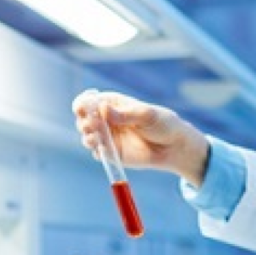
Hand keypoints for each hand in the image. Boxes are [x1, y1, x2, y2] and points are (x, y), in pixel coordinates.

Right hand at [72, 90, 209, 186]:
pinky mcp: (112, 153)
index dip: (82, 104)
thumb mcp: (146, 115)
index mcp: (113, 104)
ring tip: (96, 137)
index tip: (82, 108)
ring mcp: (108, 137)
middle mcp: (106, 120)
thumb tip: (103, 109)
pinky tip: (104, 150)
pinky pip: (97, 153)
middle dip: (84, 122)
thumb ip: (125, 114)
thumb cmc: (162, 124)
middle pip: (83, 119)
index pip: (89, 101)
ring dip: (87, 137)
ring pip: (87, 136)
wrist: (173, 147)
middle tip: (94, 125)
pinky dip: (97, 151)